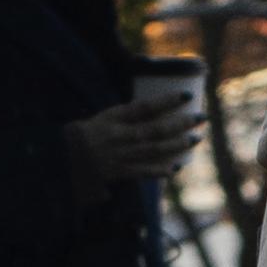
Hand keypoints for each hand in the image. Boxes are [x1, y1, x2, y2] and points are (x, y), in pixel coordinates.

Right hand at [73, 89, 200, 180]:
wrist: (65, 158)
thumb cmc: (86, 134)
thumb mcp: (106, 117)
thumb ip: (129, 115)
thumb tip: (158, 105)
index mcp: (114, 118)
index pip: (144, 107)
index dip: (167, 100)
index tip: (187, 95)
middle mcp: (119, 136)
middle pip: (156, 129)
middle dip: (181, 123)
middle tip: (201, 117)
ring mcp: (121, 155)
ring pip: (155, 149)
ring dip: (178, 144)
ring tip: (196, 138)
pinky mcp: (120, 172)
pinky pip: (144, 172)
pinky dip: (161, 170)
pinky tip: (176, 167)